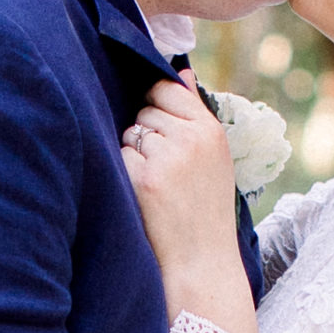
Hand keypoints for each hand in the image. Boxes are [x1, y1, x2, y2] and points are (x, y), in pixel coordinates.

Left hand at [120, 77, 255, 332]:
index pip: (168, 89)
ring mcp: (166, 157)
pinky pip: (119, 155)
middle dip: (146, 132)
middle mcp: (191, 138)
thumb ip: (195, 114)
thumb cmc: (205, 209)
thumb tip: (181, 71)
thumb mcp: (214, 158)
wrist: (201, 261)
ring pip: (131, 132)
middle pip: (146, 110)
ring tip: (156, 183)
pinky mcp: (143, 178)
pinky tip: (143, 193)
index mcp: (211, 130)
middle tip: (163, 168)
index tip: (160, 129)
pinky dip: (125, 171)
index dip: (157, 106)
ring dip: (134, 153)